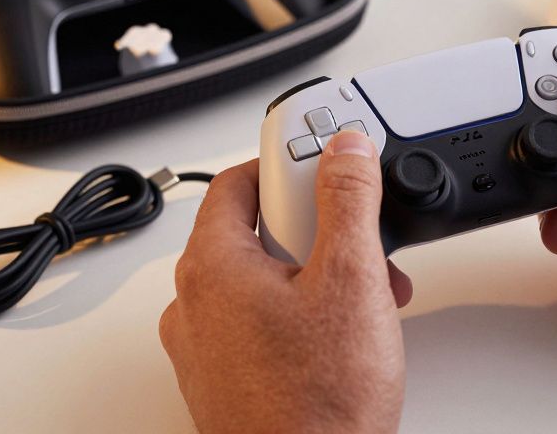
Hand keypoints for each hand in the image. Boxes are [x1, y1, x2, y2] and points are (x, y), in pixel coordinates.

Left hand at [159, 131, 411, 433]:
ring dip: (316, 275)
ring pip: (260, 279)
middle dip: (317, 230)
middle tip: (359, 246)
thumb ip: (347, 200)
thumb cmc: (316, 406)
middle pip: (254, 229)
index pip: (238, 180)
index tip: (325, 164)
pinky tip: (341, 337)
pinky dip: (298, 315)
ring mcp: (204, 346)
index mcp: (211, 266)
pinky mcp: (223, 379)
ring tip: (362, 301)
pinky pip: (257, 322)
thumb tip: (345, 151)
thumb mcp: (351, 279)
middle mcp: (194, 304)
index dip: (288, 163)